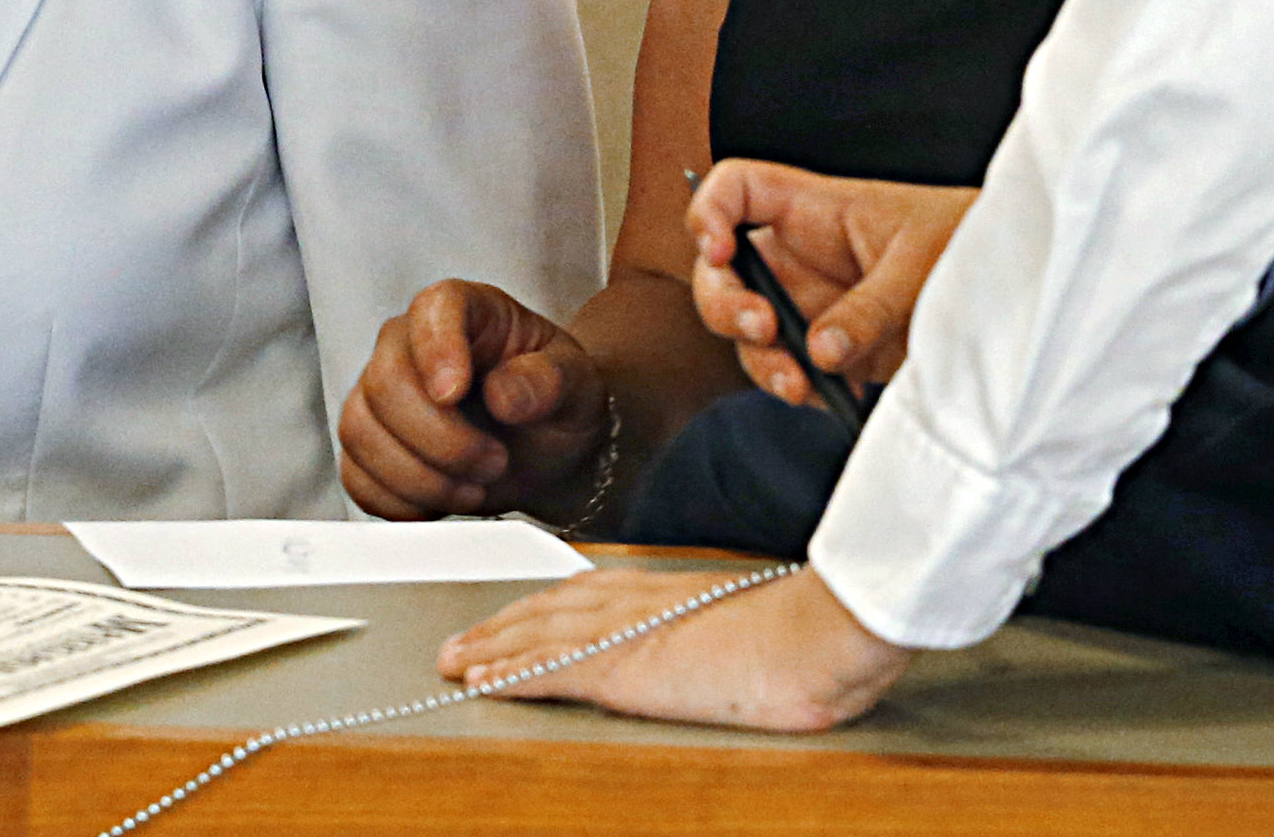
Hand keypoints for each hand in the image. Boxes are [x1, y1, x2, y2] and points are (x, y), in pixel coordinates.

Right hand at [339, 280, 608, 520]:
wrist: (546, 446)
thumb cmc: (556, 400)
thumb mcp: (577, 384)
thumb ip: (548, 381)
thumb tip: (502, 396)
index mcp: (464, 310)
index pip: (431, 310)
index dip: (435, 349)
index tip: (455, 394)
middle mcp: (409, 343)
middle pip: (385, 382)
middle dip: (439, 440)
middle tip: (494, 463)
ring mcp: (380, 394)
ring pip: (361, 431)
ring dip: (419, 477)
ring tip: (474, 489)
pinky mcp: (369, 444)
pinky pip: (356, 475)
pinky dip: (397, 501)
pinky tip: (440, 503)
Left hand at [438, 563, 909, 731]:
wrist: (819, 636)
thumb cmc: (806, 635)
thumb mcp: (753, 627)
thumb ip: (722, 631)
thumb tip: (727, 651)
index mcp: (665, 589)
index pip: (584, 593)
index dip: (540, 608)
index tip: (512, 618)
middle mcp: (634, 600)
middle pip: (547, 609)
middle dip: (500, 626)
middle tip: (460, 643)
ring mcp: (624, 632)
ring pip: (535, 635)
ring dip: (489, 648)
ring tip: (454, 662)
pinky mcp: (619, 667)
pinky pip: (546, 671)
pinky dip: (507, 675)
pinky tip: (481, 684)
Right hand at [685, 163, 974, 404]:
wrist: (1013, 289)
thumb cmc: (967, 244)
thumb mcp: (921, 266)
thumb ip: (869, 308)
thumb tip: (820, 351)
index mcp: (814, 209)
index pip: (737, 189)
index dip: (709, 211)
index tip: (718, 249)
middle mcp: (800, 256)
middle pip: (723, 272)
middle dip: (726, 305)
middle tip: (762, 328)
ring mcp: (811, 305)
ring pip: (748, 332)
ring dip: (760, 361)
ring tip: (797, 384)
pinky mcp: (831, 351)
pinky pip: (790, 370)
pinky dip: (798, 389)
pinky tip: (831, 395)